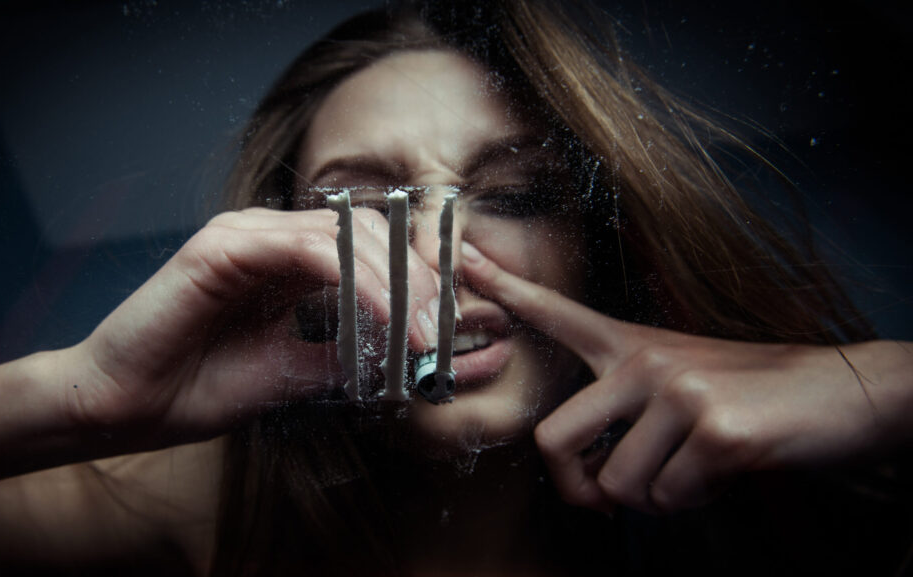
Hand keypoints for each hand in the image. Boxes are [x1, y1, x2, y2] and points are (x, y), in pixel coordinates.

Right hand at [64, 207, 440, 444]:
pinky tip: (382, 317)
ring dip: (395, 283)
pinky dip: (355, 281)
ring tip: (424, 333)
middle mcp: (269, 237)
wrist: (123, 408)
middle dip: (416, 282)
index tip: (446, 327)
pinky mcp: (223, 245)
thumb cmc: (196, 389)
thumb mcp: (292, 371)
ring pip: (347, 234)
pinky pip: (308, 247)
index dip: (414, 281)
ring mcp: (246, 234)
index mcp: (285, 261)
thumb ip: (344, 353)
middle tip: (442, 334)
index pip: (369, 249)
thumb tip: (405, 356)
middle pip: (369, 233)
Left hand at [459, 241, 894, 513]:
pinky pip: (668, 497)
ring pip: (617, 484)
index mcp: (632, 346)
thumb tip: (588, 478)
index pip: (556, 312)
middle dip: (577, 488)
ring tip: (692, 471)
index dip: (504, 287)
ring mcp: (678, 391)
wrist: (842, 393)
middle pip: (555, 441)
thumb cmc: (753, 397)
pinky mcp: (713, 428)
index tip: (461, 256)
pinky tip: (720, 473)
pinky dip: (691, 502)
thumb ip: (627, 413)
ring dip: (654, 497)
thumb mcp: (682, 383)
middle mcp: (645, 361)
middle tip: (609, 496)